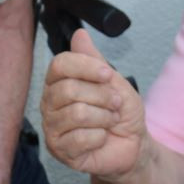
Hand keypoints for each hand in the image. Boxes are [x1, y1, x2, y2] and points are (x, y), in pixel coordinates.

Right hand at [41, 29, 145, 181]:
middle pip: (69, 89)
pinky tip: (100, 137)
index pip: (60, 65)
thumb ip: (95, 60)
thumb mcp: (114, 82)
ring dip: (103, 118)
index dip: (86, 67)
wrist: (133, 145)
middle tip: (114, 104)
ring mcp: (52, 127)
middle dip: (102, 97)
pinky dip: (99, 137)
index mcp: (59, 82)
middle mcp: (50, 103)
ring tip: (109, 121)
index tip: (107, 75)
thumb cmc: (121, 113)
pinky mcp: (58, 149)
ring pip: (77, 113)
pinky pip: (79, 138)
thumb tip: (80, 34)